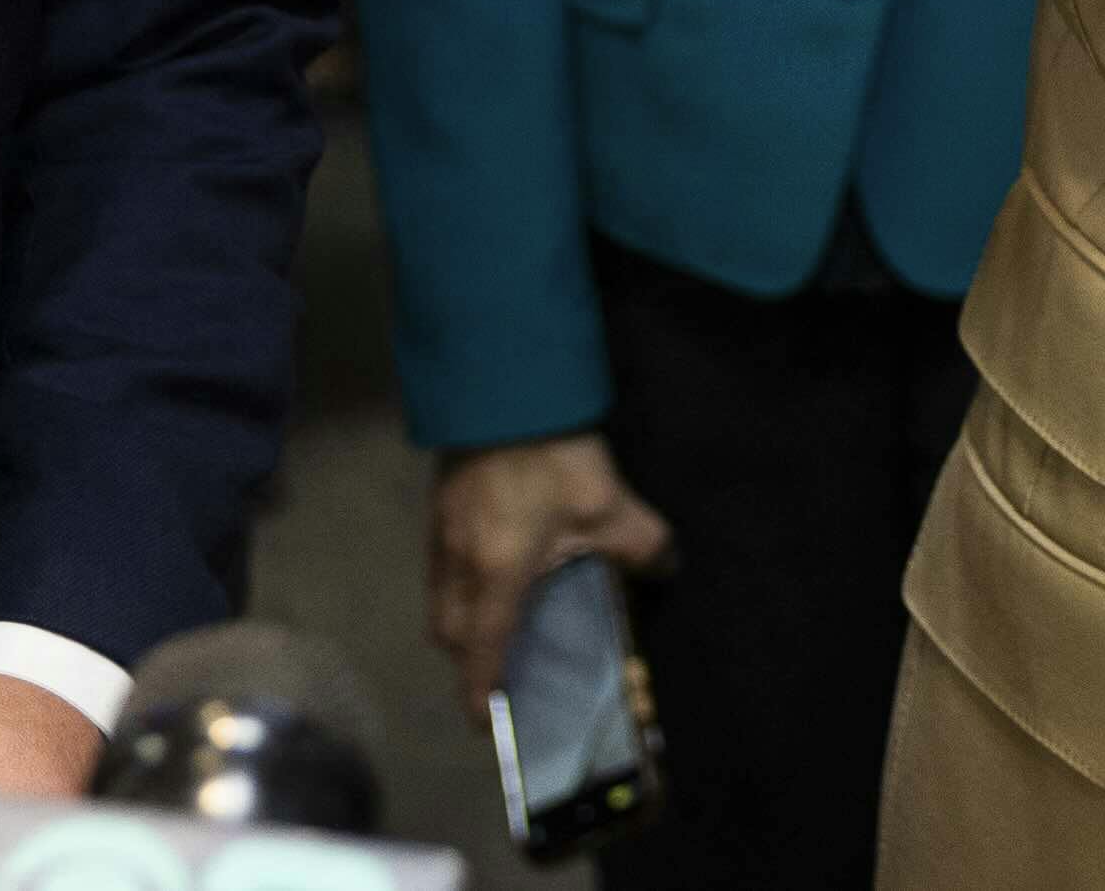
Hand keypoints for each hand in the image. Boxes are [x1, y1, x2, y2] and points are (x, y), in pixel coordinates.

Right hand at [427, 436, 670, 707]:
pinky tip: (494, 561)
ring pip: (439, 596)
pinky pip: (440, 564)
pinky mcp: (440, 504)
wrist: (505, 383)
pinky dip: (459, 580)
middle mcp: (460, 561)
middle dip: (468, 657)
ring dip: (461, 617)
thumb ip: (643, 548)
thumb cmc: (552, 454)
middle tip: (500, 663)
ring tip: (499, 616)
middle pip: (448, 631)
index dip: (481, 691)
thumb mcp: (610, 504)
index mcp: (497, 574)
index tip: (486, 722)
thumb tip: (665, 570)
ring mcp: (442, 531)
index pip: (481, 650)